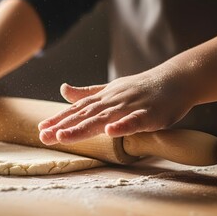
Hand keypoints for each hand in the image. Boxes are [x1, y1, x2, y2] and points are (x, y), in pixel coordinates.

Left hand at [38, 72, 194, 144]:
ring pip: (104, 118)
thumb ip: (87, 93)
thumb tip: (63, 90)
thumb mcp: (111, 89)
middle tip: (44, 136)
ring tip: (63, 136)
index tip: (42, 129)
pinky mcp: (149, 114)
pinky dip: (123, 126)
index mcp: (103, 98)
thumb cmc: (141, 87)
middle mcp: (112, 101)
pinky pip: (135, 121)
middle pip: (85, 115)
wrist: (174, 79)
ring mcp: (130, 107)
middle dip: (63, 126)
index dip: (59, 119)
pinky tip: (110, 131)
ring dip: (83, 127)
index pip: (77, 110)